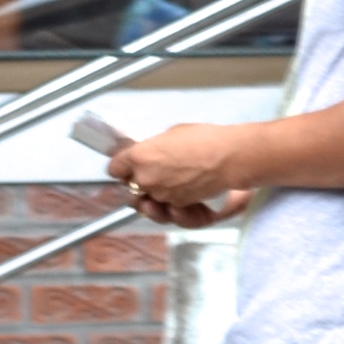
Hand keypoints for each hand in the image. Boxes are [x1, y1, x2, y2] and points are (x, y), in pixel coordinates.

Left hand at [110, 123, 242, 216]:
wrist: (227, 157)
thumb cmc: (202, 138)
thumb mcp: (170, 134)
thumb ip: (154, 148)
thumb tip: (151, 154)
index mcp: (139, 157)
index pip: (115, 168)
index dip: (122, 166)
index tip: (127, 164)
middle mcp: (145, 179)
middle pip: (129, 187)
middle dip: (136, 182)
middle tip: (149, 175)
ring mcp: (160, 196)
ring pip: (147, 202)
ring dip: (153, 198)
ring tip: (164, 189)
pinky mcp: (176, 207)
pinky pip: (166, 209)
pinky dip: (171, 207)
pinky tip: (177, 199)